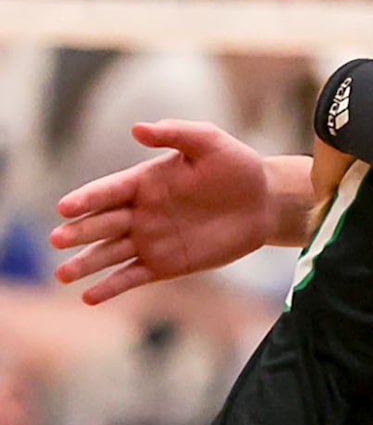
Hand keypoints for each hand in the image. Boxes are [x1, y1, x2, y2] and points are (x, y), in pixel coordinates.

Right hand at [50, 121, 280, 303]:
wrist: (263, 203)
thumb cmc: (236, 167)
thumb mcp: (210, 142)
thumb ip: (176, 133)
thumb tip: (137, 127)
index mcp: (142, 182)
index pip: (107, 191)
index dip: (86, 198)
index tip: (64, 207)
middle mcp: (138, 212)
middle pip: (101, 223)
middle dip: (78, 232)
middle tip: (57, 239)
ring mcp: (149, 240)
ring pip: (109, 253)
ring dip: (85, 264)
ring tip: (62, 274)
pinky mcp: (164, 264)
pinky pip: (132, 276)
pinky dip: (111, 286)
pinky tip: (89, 297)